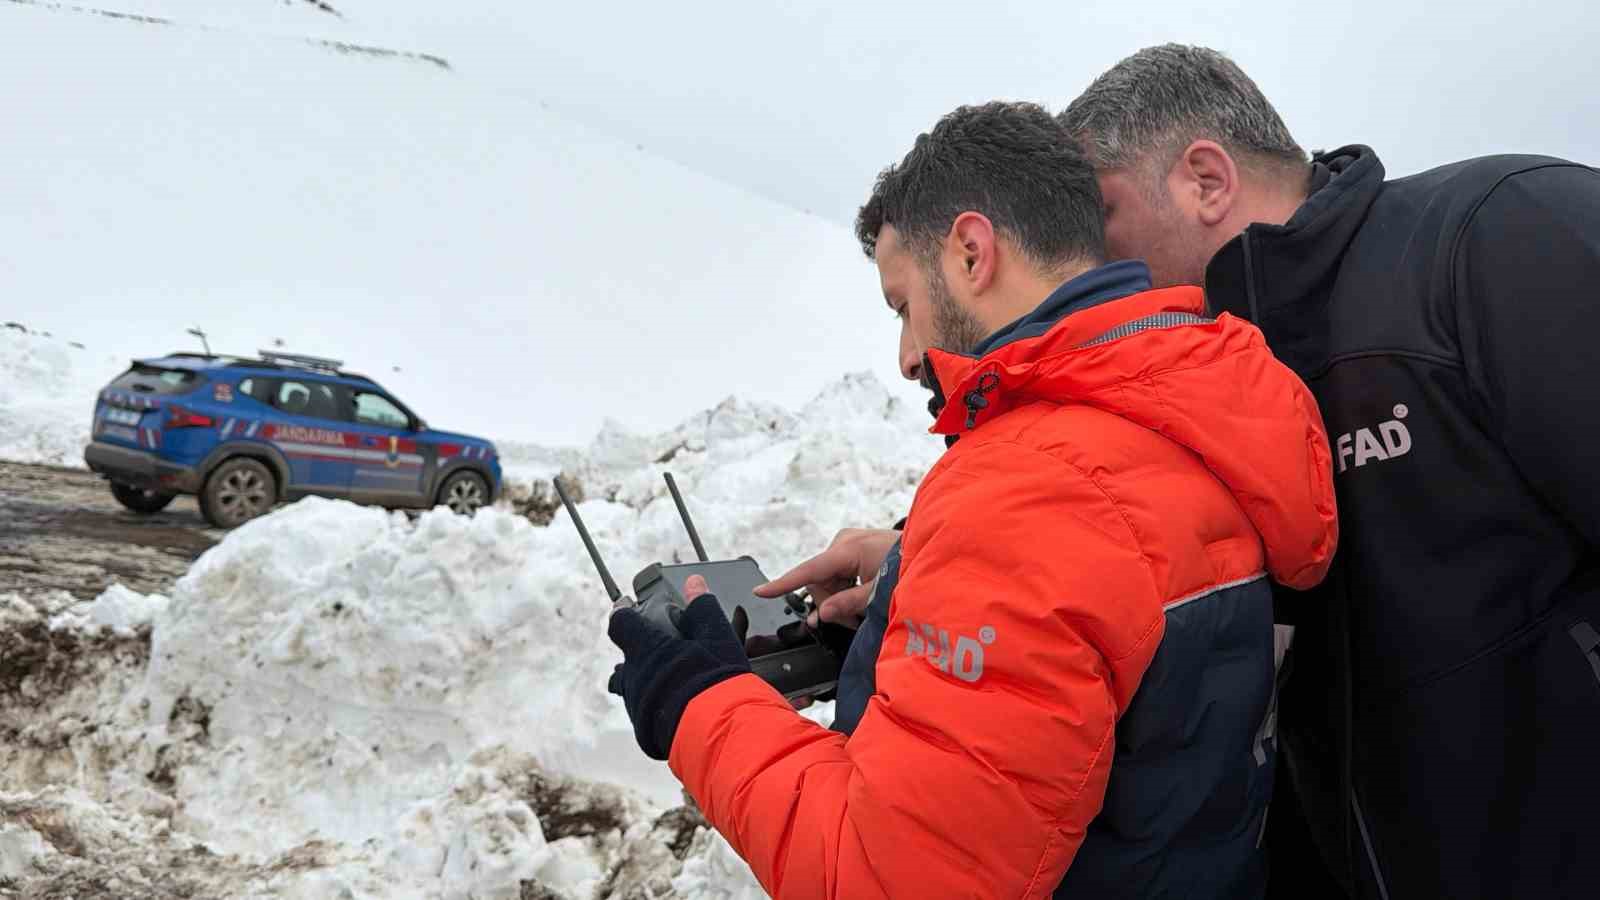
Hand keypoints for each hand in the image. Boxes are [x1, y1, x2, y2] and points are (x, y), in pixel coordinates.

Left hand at [606, 575, 750, 760]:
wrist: (718, 732)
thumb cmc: (715, 679)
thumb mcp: (716, 636)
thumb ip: (702, 607)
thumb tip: (694, 582)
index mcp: (646, 648)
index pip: (620, 623)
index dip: (622, 613)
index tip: (625, 606)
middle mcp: (633, 675)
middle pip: (626, 659)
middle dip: (640, 651)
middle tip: (660, 647)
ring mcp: (636, 704)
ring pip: (633, 686)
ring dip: (647, 679)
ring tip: (671, 678)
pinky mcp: (644, 730)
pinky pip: (644, 711)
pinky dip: (656, 703)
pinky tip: (677, 704)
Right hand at [753, 528, 898, 629]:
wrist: (929, 552)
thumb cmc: (909, 569)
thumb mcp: (879, 592)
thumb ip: (849, 603)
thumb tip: (824, 614)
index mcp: (849, 549)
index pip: (809, 570)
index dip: (783, 583)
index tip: (760, 591)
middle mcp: (844, 542)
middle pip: (819, 581)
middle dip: (830, 604)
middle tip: (851, 621)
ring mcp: (849, 543)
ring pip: (828, 580)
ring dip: (839, 599)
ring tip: (859, 612)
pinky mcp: (855, 548)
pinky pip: (838, 574)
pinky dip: (845, 589)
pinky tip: (858, 599)